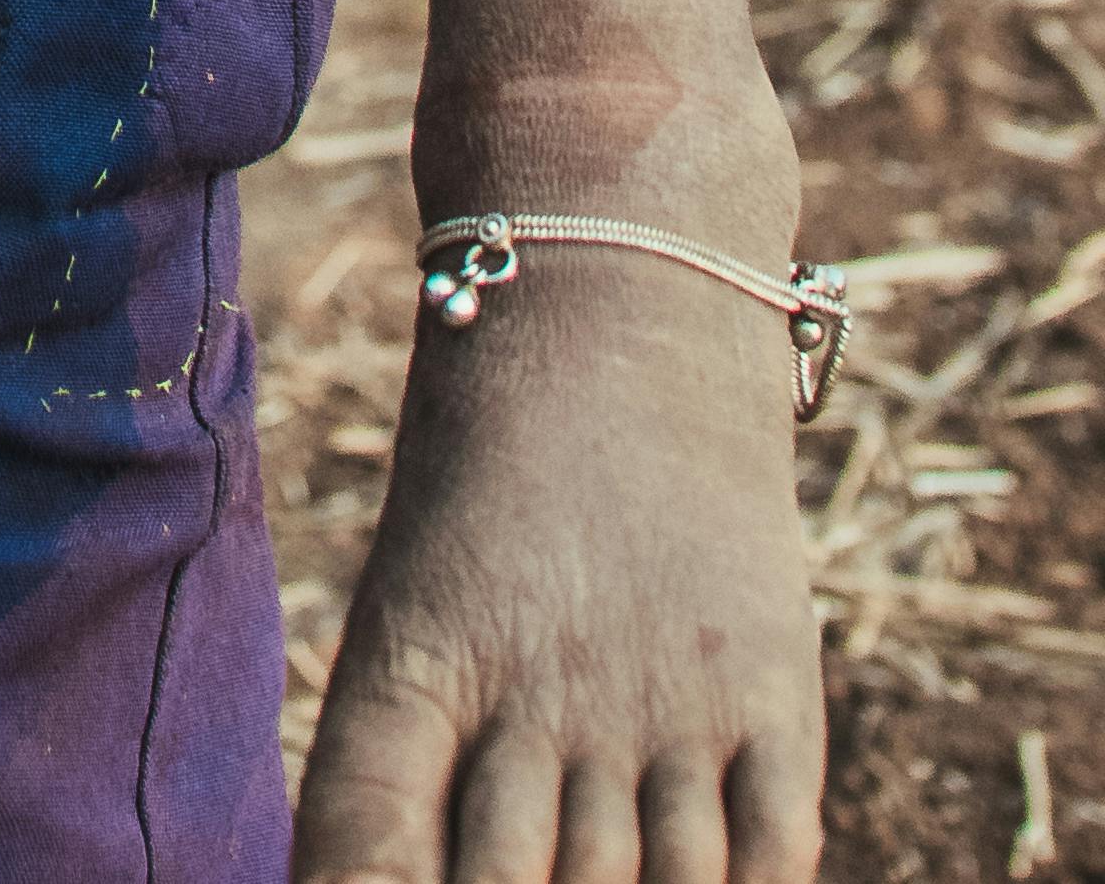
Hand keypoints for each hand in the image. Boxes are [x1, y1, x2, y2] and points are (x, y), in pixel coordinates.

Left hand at [294, 235, 824, 879]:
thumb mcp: (423, 595)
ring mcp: (662, 701)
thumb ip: (415, 762)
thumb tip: (387, 876)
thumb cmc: (493, 468)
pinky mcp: (769, 692)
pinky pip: (770, 857)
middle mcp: (538, 696)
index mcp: (417, 661)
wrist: (619, 308)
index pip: (366, 836)